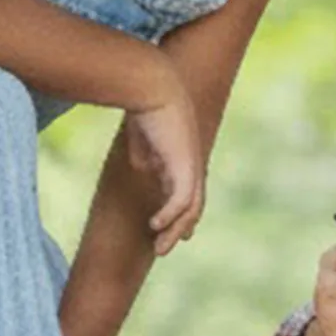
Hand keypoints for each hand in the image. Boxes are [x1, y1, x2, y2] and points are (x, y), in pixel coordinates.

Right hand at [123, 79, 202, 256]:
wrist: (152, 86)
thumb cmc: (143, 107)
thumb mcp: (143, 138)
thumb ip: (146, 155)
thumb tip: (145, 168)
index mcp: (182, 158)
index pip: (187, 192)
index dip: (180, 214)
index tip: (165, 229)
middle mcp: (191, 164)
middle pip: (193, 205)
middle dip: (178, 229)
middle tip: (162, 249)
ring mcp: (191, 165)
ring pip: (190, 208)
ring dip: (175, 230)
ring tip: (160, 248)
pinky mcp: (186, 164)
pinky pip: (182, 199)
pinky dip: (171, 215)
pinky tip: (154, 225)